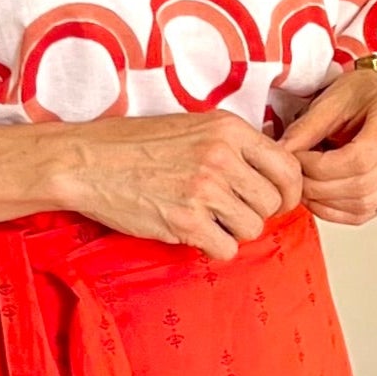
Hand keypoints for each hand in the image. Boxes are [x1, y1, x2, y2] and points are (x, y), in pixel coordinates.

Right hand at [58, 109, 304, 261]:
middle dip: (257, 214)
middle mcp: (221, 156)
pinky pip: (226, 249)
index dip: (290, 191)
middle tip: (232, 214)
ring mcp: (204, 189)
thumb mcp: (191, 126)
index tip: (278, 201)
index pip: (287, 166)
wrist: (87, 162)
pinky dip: (214, 249)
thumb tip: (269, 174)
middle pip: (272, 202)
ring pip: (252, 228)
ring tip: (207, 221)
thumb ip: (232, 146)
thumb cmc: (134, 145)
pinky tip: (194, 234)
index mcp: (227, 129)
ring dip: (234, 232)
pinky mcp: (185, 221)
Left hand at [275, 70, 376, 225]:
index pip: (359, 158)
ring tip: (304, 187)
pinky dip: (337, 211)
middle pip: (362, 185)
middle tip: (295, 177)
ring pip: (365, 204)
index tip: (298, 160)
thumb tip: (283, 153)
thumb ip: (306, 127)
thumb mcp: (331, 99)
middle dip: (319, 187)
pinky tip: (319, 199)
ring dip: (326, 202)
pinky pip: (368, 212)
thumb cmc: (361, 92)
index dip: (321, 167)